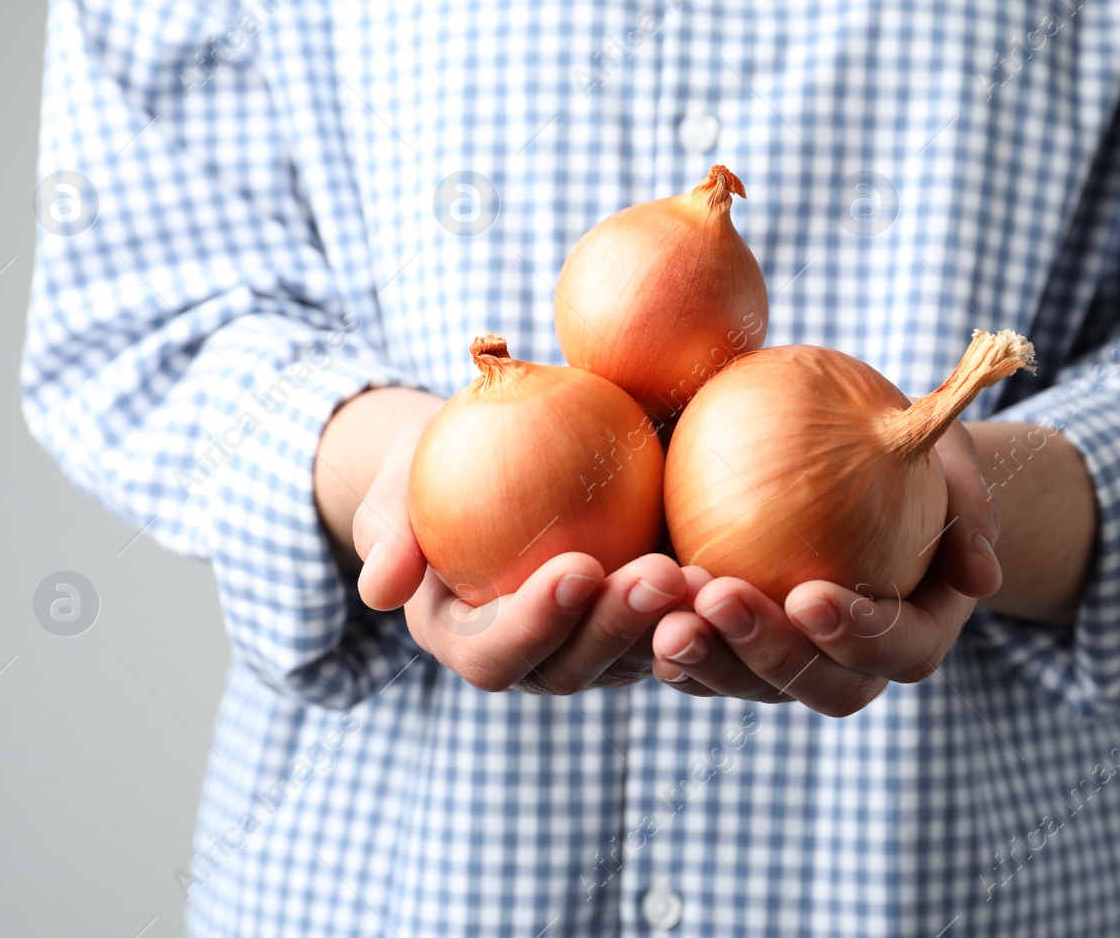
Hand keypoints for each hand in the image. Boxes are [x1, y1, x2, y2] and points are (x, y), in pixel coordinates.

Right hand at [321, 388, 688, 694]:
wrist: (491, 451)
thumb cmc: (432, 462)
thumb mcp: (397, 483)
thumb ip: (390, 533)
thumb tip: (382, 589)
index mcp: (464, 639)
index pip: (495, 655)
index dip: (536, 625)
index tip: (576, 567)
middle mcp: (532, 659)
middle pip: (576, 668)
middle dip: (618, 628)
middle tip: (662, 574)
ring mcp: (591, 647)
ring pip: (637, 657)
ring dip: (675, 624)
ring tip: (710, 576)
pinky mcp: (640, 622)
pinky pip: (676, 627)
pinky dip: (705, 607)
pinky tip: (737, 565)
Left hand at [649, 422, 1001, 716]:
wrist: (849, 453)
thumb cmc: (908, 451)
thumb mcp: (946, 456)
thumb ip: (966, 504)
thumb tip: (980, 573)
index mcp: (913, 631)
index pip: (898, 652)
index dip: (860, 637)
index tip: (813, 594)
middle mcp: (848, 662)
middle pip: (817, 686)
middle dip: (767, 654)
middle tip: (719, 598)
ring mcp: (785, 660)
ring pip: (746, 683)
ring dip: (706, 656)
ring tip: (663, 614)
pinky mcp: (727, 641)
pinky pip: (696, 653)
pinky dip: (661, 637)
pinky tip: (624, 600)